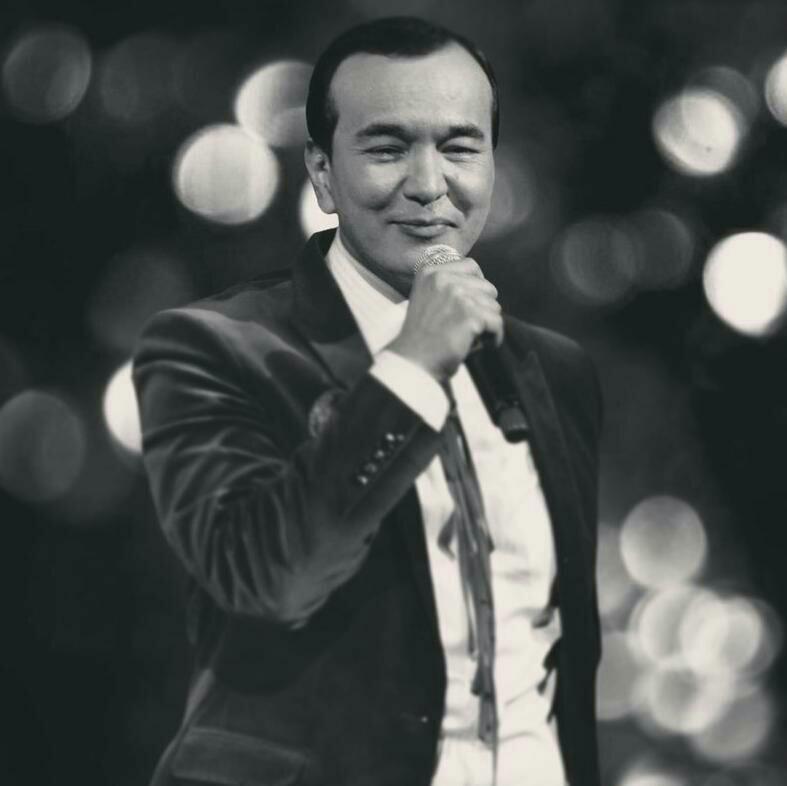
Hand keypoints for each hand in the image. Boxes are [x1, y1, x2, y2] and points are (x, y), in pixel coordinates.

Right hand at [386, 257, 502, 381]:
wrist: (413, 361)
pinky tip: (479, 345)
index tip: (474, 303)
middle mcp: (444, 279)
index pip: (472, 266)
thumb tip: (484, 285)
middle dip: (483, 308)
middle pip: (487, 287)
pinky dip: (493, 337)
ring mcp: (457, 296)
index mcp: (431, 272)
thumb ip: (449, 286)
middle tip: (469, 325)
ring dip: (487, 324)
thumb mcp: (428, 298)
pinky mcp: (470, 315)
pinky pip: (497, 323)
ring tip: (469, 336)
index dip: (478, 285)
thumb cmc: (422, 335)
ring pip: (494, 306)